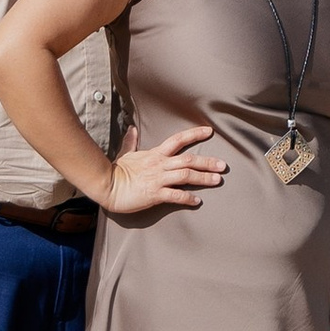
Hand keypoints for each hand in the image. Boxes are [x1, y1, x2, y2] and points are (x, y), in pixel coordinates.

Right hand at [99, 126, 225, 217]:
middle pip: (189, 160)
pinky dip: (187, 197)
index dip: (194, 134)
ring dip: (203, 178)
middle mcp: (160, 164)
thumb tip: (132, 129)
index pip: (178, 140)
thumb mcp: (125, 154)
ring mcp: (158, 179)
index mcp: (155, 154)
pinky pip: (175, 195)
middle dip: (208, 162)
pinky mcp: (154, 194)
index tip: (209, 131)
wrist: (107, 187)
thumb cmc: (116, 171)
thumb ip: (131, 142)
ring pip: (186, 175)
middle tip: (223, 165)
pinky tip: (197, 201)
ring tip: (217, 180)